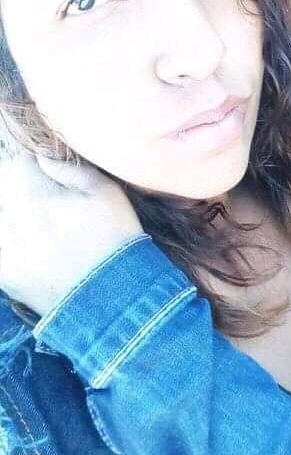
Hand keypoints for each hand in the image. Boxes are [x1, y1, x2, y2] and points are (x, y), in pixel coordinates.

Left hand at [0, 152, 145, 316]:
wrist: (114, 297)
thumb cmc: (115, 238)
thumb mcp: (106, 192)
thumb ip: (69, 168)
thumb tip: (42, 157)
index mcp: (33, 196)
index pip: (19, 164)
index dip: (38, 165)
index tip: (53, 175)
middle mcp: (11, 221)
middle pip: (4, 188)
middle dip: (23, 188)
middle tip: (50, 202)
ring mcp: (4, 250)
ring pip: (2, 216)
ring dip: (15, 213)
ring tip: (42, 223)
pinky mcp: (4, 274)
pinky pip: (1, 245)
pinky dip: (11, 239)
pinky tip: (33, 243)